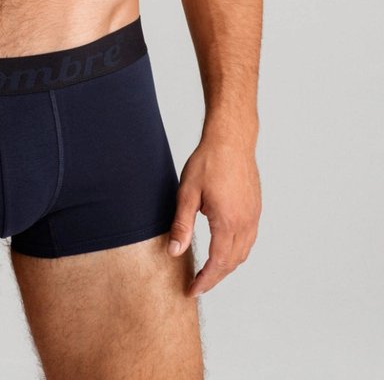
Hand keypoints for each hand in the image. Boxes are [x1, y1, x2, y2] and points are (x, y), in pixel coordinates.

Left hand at [167, 138, 260, 297]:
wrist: (231, 140)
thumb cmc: (209, 161)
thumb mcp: (187, 193)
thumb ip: (182, 225)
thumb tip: (174, 252)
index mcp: (228, 223)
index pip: (218, 264)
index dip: (205, 281)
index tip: (192, 290)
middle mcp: (245, 223)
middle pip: (232, 263)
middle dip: (215, 278)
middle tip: (197, 284)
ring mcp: (253, 216)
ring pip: (243, 253)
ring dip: (227, 266)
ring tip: (209, 271)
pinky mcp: (256, 209)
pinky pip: (249, 240)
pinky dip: (236, 252)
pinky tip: (224, 249)